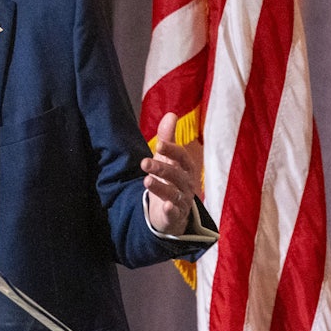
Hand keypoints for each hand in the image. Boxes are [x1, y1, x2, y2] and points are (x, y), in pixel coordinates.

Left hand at [140, 113, 201, 235]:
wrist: (172, 209)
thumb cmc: (170, 178)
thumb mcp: (166, 158)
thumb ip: (167, 138)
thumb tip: (171, 114)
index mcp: (185, 168)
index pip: (182, 157)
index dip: (172, 150)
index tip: (159, 144)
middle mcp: (186, 184)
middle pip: (176, 175)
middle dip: (161, 168)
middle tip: (144, 162)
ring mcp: (182, 201)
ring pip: (174, 194)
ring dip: (161, 188)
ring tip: (146, 181)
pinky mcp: (175, 216)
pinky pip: (175, 213)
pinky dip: (172, 210)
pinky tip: (166, 206)